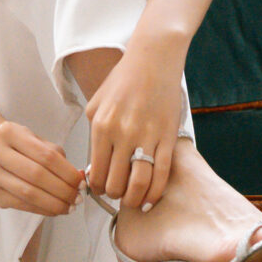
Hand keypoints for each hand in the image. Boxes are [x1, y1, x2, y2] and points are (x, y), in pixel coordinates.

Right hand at [0, 120, 83, 216]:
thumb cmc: (18, 146)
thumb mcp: (36, 140)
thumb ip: (57, 156)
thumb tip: (78, 178)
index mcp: (9, 132)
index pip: (45, 155)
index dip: (67, 172)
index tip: (81, 182)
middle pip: (36, 175)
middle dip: (62, 190)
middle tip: (77, 197)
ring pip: (28, 193)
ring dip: (54, 203)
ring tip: (69, 206)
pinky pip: (22, 205)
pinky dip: (42, 209)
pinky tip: (54, 209)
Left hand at [85, 44, 188, 212]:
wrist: (154, 61)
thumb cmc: (124, 80)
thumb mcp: (97, 103)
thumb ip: (93, 133)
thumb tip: (95, 164)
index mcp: (101, 126)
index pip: (96, 171)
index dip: (97, 187)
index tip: (101, 189)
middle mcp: (122, 134)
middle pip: (115, 183)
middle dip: (114, 194)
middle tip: (117, 193)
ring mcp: (147, 137)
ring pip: (138, 184)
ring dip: (133, 199)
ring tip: (132, 200)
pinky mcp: (168, 138)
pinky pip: (162, 175)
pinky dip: (155, 193)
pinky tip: (150, 199)